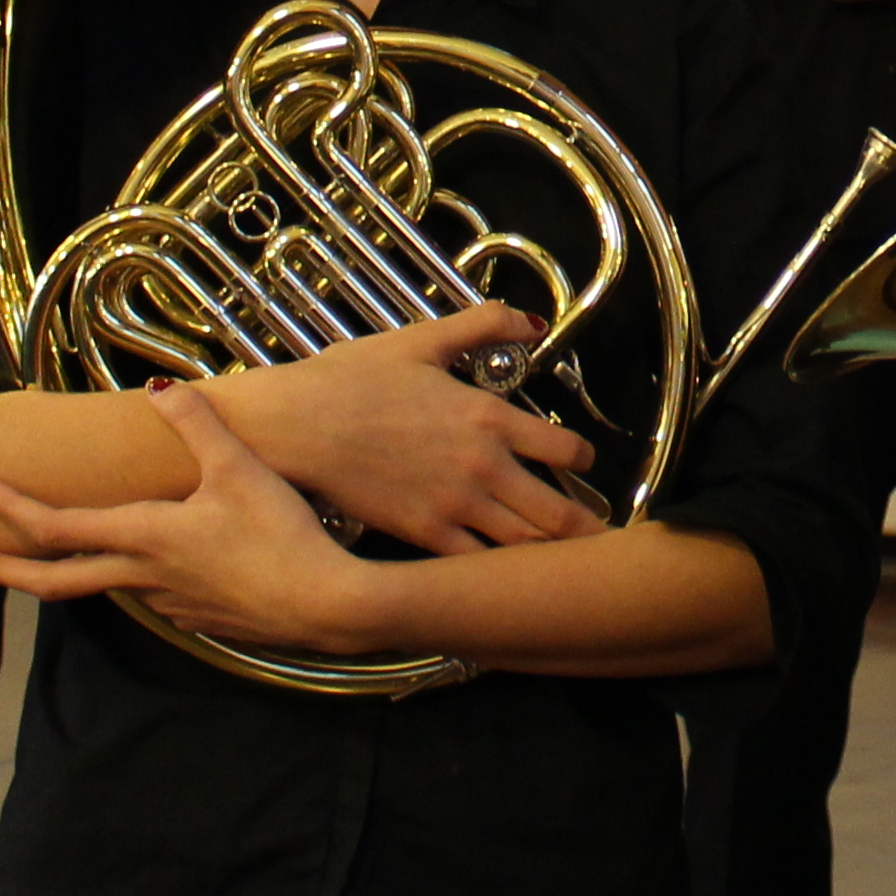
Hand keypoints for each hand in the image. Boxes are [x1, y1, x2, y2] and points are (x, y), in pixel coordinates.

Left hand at [0, 383, 387, 650]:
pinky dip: (135, 578)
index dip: (11, 507)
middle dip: (4, 569)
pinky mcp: (200, 619)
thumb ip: (196, 425)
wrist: (327, 606)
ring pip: (106, 587)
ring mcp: (170, 604)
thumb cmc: (281, 536)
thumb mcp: (239, 468)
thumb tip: (160, 387)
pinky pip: (153, 597)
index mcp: (144, 537)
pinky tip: (160, 562)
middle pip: (54, 582)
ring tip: (66, 547)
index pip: (56, 528)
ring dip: (75, 568)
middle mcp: (143, 577)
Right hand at [200, 305, 599, 549]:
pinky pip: (475, 564)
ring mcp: (454, 505)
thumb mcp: (423, 340)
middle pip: (557, 511)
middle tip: (597, 534)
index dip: (582, 459)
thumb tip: (532, 321)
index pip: (564, 448)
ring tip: (562, 560)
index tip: (582, 464)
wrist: (298, 424)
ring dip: (548, 552)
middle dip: (584, 524)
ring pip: (523, 544)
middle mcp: (483, 466)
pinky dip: (495, 572)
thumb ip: (483, 326)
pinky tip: (502, 573)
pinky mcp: (423, 534)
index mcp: (489, 416)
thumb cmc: (353, 380)